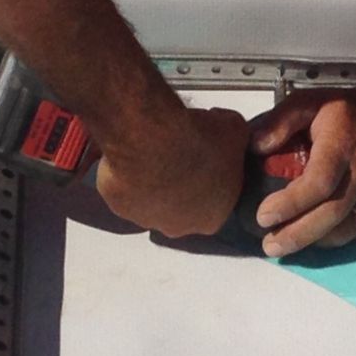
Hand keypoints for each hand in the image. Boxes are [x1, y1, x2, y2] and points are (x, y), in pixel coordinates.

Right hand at [95, 102, 248, 240]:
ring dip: (153, 181)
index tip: (205, 157)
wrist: (153, 138)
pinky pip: (124, 191)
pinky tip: (134, 154)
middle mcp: (180, 225)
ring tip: (155, 151)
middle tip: (179, 154)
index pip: (216, 201)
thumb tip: (230, 131)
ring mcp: (146, 218)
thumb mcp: (234, 130)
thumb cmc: (194, 140)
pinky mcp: (119, 206)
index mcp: (213, 216)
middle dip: (181, 183)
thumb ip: (236, 140)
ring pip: (151, 200)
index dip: (211, 176)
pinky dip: (127, 175)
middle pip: (182, 207)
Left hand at [246, 89, 355, 255]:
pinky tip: (312, 238)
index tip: (264, 216)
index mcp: (344, 144)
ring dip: (313, 241)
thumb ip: (281, 121)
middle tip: (269, 245)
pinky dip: (334, 239)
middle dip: (298, 234)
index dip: (291, 203)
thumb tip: (255, 147)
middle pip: (332, 213)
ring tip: (283, 245)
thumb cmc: (342, 113)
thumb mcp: (308, 102)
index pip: (320, 182)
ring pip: (347, 227)